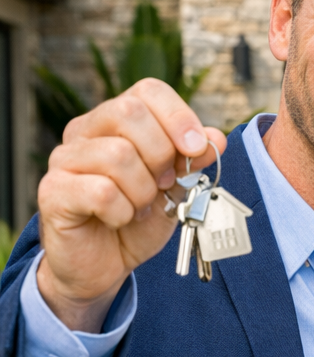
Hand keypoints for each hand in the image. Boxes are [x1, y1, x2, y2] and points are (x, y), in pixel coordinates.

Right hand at [36, 79, 225, 332]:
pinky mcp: (54, 192)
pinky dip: (122, 212)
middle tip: (163, 184)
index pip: (148, 90)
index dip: (179, 116)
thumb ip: (192, 160)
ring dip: (142, 191)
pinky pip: (101, 191)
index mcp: (115, 121)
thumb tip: (215, 137)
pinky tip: (119, 220)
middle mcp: (85, 131)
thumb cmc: (137, 220)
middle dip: (161, 153)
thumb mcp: (176, 187)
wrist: (104, 266)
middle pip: (130, 111)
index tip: (196, 148)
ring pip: (118, 154)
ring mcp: (64, 159)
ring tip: (139, 208)